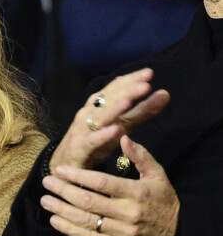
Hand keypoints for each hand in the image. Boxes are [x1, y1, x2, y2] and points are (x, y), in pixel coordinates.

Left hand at [41, 135, 179, 235]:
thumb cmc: (165, 202)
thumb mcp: (158, 175)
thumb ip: (141, 156)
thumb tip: (123, 137)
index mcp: (137, 193)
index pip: (102, 182)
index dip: (78, 175)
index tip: (60, 169)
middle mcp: (128, 213)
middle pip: (89, 201)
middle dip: (64, 191)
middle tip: (47, 182)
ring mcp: (122, 233)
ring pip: (86, 221)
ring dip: (62, 210)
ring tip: (45, 200)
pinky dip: (70, 230)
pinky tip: (56, 221)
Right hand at [50, 68, 169, 172]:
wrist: (69, 162)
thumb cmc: (97, 139)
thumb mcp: (124, 124)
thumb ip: (143, 110)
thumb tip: (166, 93)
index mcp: (101, 104)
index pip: (116, 87)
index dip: (131, 80)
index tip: (149, 72)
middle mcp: (90, 112)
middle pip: (108, 99)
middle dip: (126, 90)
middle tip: (145, 83)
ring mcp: (84, 129)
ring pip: (99, 117)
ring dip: (113, 109)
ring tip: (128, 101)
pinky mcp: (81, 147)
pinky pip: (93, 140)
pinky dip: (103, 135)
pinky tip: (115, 130)